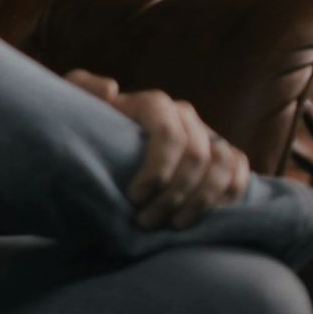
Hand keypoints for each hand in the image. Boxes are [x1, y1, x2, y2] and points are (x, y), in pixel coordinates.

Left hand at [65, 68, 249, 229]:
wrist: (103, 143)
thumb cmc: (88, 126)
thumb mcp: (74, 103)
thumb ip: (82, 88)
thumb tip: (111, 89)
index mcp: (153, 104)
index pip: (169, 134)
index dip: (157, 169)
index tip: (134, 197)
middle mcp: (185, 116)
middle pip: (195, 155)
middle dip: (174, 194)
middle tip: (146, 221)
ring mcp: (206, 134)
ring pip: (222, 165)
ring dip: (202, 200)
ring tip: (174, 225)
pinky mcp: (222, 154)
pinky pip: (240, 170)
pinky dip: (229, 194)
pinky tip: (205, 216)